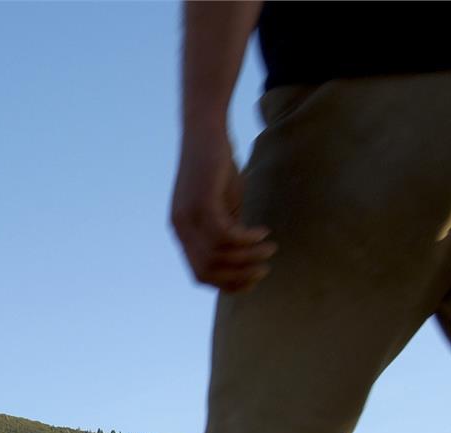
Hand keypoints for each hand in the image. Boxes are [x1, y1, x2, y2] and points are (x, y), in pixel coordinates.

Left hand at [170, 129, 274, 292]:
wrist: (205, 130)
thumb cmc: (217, 166)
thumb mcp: (224, 205)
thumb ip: (229, 229)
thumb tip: (244, 254)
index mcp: (183, 233)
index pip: (200, 274)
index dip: (227, 284)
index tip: (252, 281)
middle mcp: (181, 228)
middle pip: (208, 271)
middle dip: (239, 276)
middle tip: (264, 269)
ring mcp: (188, 216)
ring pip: (218, 255)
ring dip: (248, 256)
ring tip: (269, 248)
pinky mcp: (200, 202)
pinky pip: (224, 235)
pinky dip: (245, 238)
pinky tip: (261, 232)